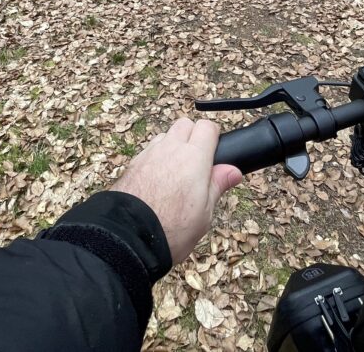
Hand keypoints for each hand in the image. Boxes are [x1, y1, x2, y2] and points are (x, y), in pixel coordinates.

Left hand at [111, 118, 241, 262]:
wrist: (129, 238)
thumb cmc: (171, 228)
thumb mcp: (204, 213)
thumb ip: (217, 185)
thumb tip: (233, 171)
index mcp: (194, 157)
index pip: (207, 127)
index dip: (213, 137)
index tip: (215, 152)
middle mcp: (170, 148)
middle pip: (185, 124)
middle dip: (192, 136)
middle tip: (197, 161)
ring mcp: (149, 154)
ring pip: (165, 136)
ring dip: (173, 146)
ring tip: (176, 173)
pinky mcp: (133, 164)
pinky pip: (149, 150)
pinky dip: (156, 158)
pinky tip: (158, 180)